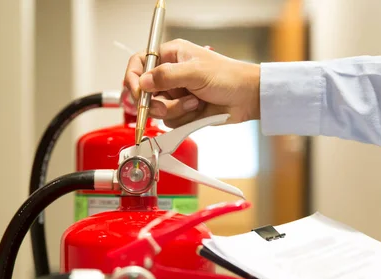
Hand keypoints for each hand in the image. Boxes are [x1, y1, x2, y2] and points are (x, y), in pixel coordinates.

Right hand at [124, 38, 259, 127]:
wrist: (247, 97)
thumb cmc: (228, 77)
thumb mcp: (195, 72)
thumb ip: (166, 76)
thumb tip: (143, 82)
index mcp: (171, 55)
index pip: (139, 64)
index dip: (133, 79)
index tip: (138, 93)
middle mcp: (170, 74)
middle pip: (144, 92)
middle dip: (155, 102)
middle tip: (166, 106)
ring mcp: (176, 94)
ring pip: (158, 110)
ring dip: (176, 110)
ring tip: (195, 102)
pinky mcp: (183, 111)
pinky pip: (171, 121)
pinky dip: (184, 119)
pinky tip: (199, 109)